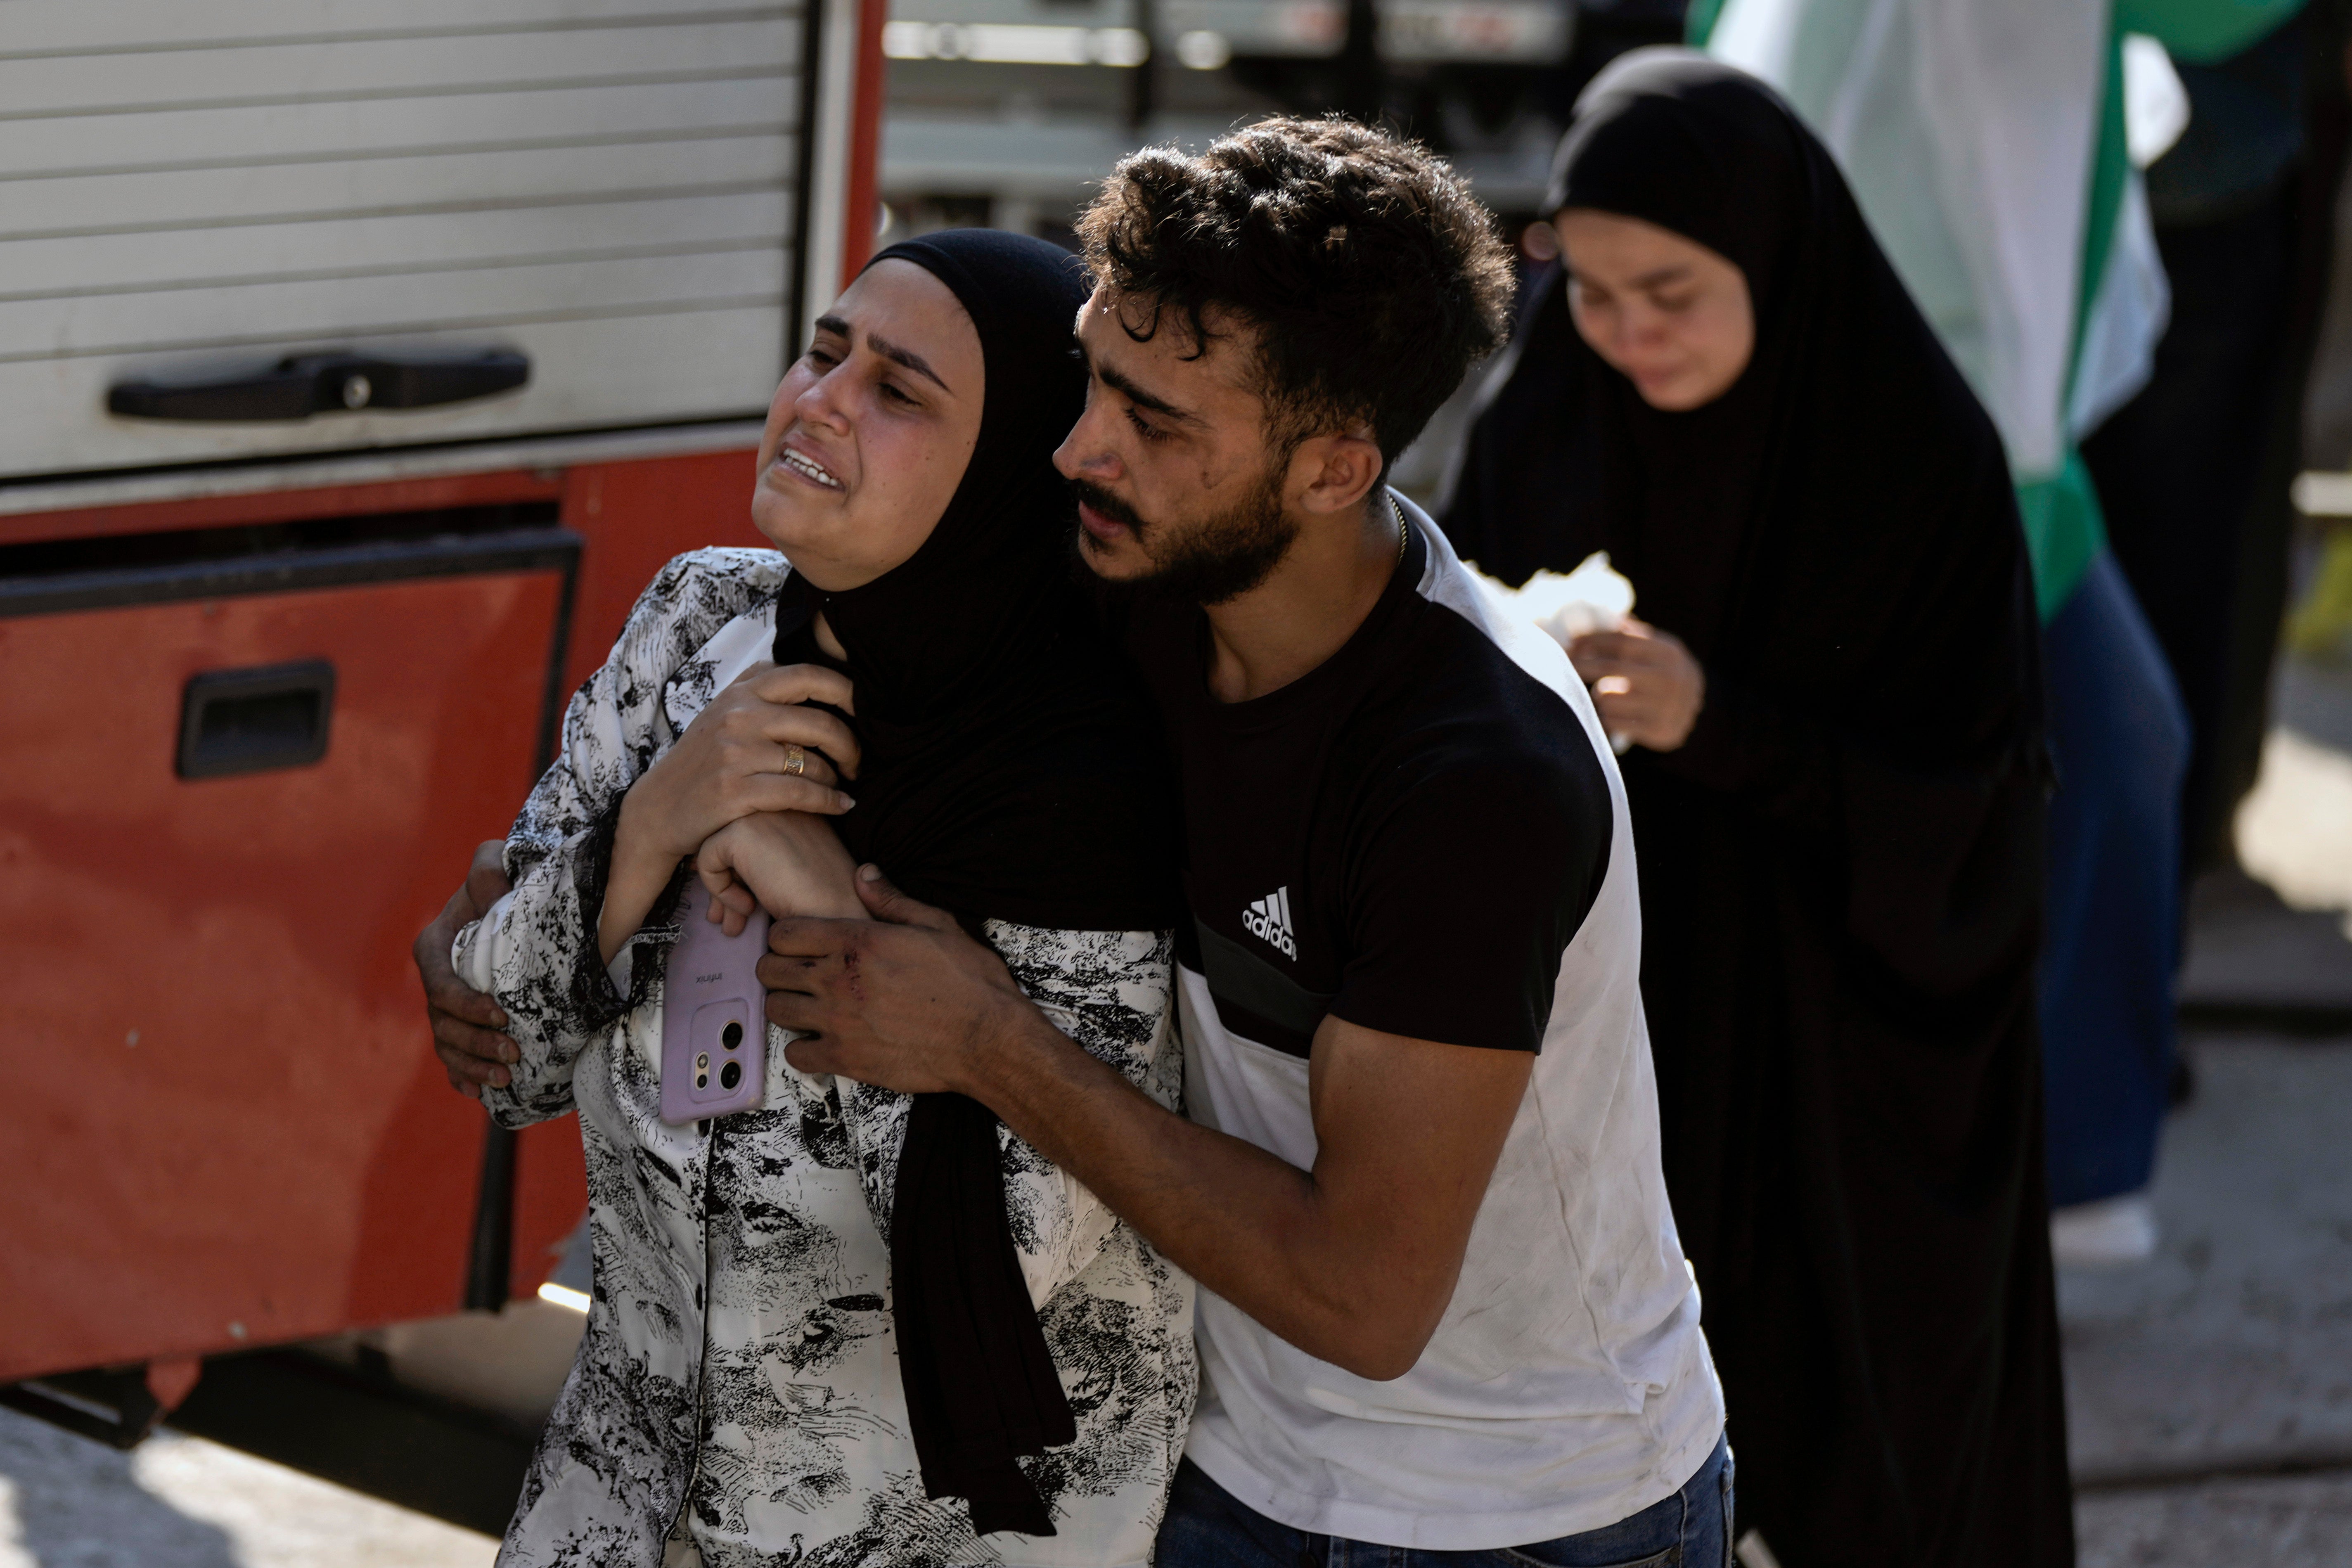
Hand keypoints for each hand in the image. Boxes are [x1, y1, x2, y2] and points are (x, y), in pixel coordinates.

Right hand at [414, 840, 515, 1099]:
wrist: (516, 904)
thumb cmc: (502, 881)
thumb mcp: (494, 863)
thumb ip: (488, 869)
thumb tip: (493, 891)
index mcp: (435, 947)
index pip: (441, 985)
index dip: (466, 1006)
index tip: (501, 1015)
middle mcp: (437, 980)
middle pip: (444, 1023)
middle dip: (475, 1043)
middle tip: (513, 1054)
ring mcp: (447, 1006)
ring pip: (449, 1045)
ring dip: (473, 1065)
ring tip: (507, 1079)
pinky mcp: (463, 1023)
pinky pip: (454, 1058)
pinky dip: (464, 1077)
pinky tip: (481, 1093)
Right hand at [619, 662, 861, 865]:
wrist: (657, 807)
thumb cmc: (701, 761)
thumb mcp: (721, 713)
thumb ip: (757, 690)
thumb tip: (802, 671)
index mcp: (740, 692)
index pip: (806, 675)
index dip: (846, 690)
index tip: (863, 711)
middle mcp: (738, 717)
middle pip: (820, 723)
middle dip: (851, 745)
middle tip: (858, 761)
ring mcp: (735, 754)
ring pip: (813, 762)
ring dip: (837, 778)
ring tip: (842, 785)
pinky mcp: (735, 791)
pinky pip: (800, 793)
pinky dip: (829, 801)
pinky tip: (841, 805)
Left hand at [697, 811, 862, 931]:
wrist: (838, 912)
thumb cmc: (824, 899)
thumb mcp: (789, 869)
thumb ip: (758, 863)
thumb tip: (710, 881)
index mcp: (792, 802)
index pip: (745, 828)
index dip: (739, 869)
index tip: (747, 900)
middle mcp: (774, 797)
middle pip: (726, 835)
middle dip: (725, 880)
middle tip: (734, 916)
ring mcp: (757, 810)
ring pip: (712, 844)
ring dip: (720, 888)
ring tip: (739, 920)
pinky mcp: (741, 831)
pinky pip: (707, 859)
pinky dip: (719, 891)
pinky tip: (747, 908)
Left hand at [759, 867, 1029, 1093]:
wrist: (988, 1038)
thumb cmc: (969, 981)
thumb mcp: (937, 925)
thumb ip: (892, 899)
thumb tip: (863, 872)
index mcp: (857, 941)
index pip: (783, 933)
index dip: (785, 936)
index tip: (799, 944)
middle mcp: (838, 979)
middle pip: (769, 970)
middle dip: (778, 968)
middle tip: (798, 974)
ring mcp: (838, 1021)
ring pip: (776, 1010)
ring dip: (787, 1006)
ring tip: (808, 1006)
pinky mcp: (845, 1059)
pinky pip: (795, 1055)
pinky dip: (804, 1049)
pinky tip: (823, 1041)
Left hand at [1567, 618, 1705, 750]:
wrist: (1695, 709)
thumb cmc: (1664, 672)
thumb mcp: (1656, 649)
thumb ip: (1631, 635)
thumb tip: (1597, 616)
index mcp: (1669, 652)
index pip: (1621, 642)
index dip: (1591, 641)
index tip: (1572, 642)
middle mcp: (1670, 679)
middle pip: (1610, 668)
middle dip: (1581, 663)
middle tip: (1563, 662)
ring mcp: (1666, 708)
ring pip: (1607, 698)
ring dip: (1598, 694)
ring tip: (1604, 693)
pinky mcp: (1658, 731)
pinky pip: (1612, 722)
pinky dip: (1605, 716)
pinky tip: (1612, 712)